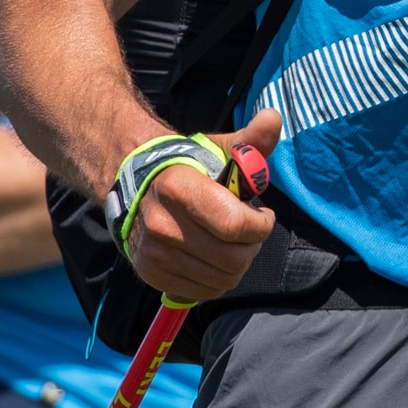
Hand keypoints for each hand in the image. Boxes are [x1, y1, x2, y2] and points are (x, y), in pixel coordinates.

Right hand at [122, 110, 282, 301]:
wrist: (134, 181)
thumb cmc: (188, 166)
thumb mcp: (219, 150)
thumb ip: (251, 141)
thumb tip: (273, 117)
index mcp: (179, 188)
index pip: (236, 226)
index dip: (261, 224)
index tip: (261, 214)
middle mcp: (161, 224)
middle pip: (232, 258)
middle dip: (252, 245)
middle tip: (247, 230)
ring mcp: (153, 252)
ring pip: (221, 279)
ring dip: (237, 263)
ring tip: (230, 242)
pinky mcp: (150, 272)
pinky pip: (203, 291)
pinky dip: (217, 278)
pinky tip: (212, 256)